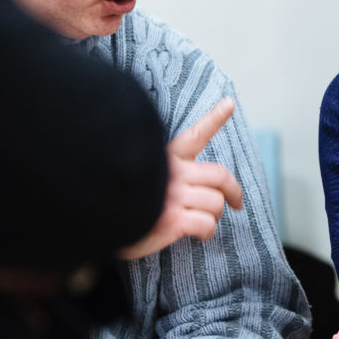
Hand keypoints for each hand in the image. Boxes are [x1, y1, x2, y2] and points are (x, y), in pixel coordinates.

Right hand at [119, 98, 243, 259]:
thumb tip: (197, 184)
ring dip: (214, 216)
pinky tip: (199, 234)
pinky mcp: (172, 220)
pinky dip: (207, 231)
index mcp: (166, 158)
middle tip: (236, 203)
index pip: (195, 135)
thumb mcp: (147, 178)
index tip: (229, 103)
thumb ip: (170, 173)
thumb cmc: (127, 204)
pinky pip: (206, 223)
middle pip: (219, 176)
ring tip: (203, 222)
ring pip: (216, 202)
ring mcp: (173, 196)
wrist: (102, 227)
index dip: (214, 118)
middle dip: (234, 191)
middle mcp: (172, 173)